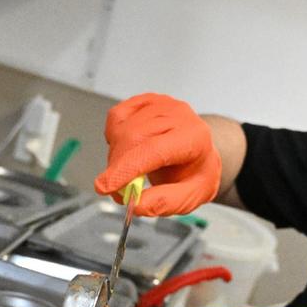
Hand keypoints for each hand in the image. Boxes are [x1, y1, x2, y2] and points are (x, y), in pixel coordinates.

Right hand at [94, 93, 221, 216]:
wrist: (201, 154)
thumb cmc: (196, 173)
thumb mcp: (191, 197)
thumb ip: (165, 203)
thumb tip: (136, 205)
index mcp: (194, 138)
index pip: (154, 150)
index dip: (126, 168)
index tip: (106, 186)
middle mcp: (179, 115)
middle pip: (133, 138)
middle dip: (118, 168)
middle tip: (120, 192)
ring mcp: (161, 104)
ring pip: (122, 128)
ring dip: (116, 157)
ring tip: (130, 172)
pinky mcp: (146, 101)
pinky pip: (116, 116)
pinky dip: (114, 137)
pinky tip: (128, 150)